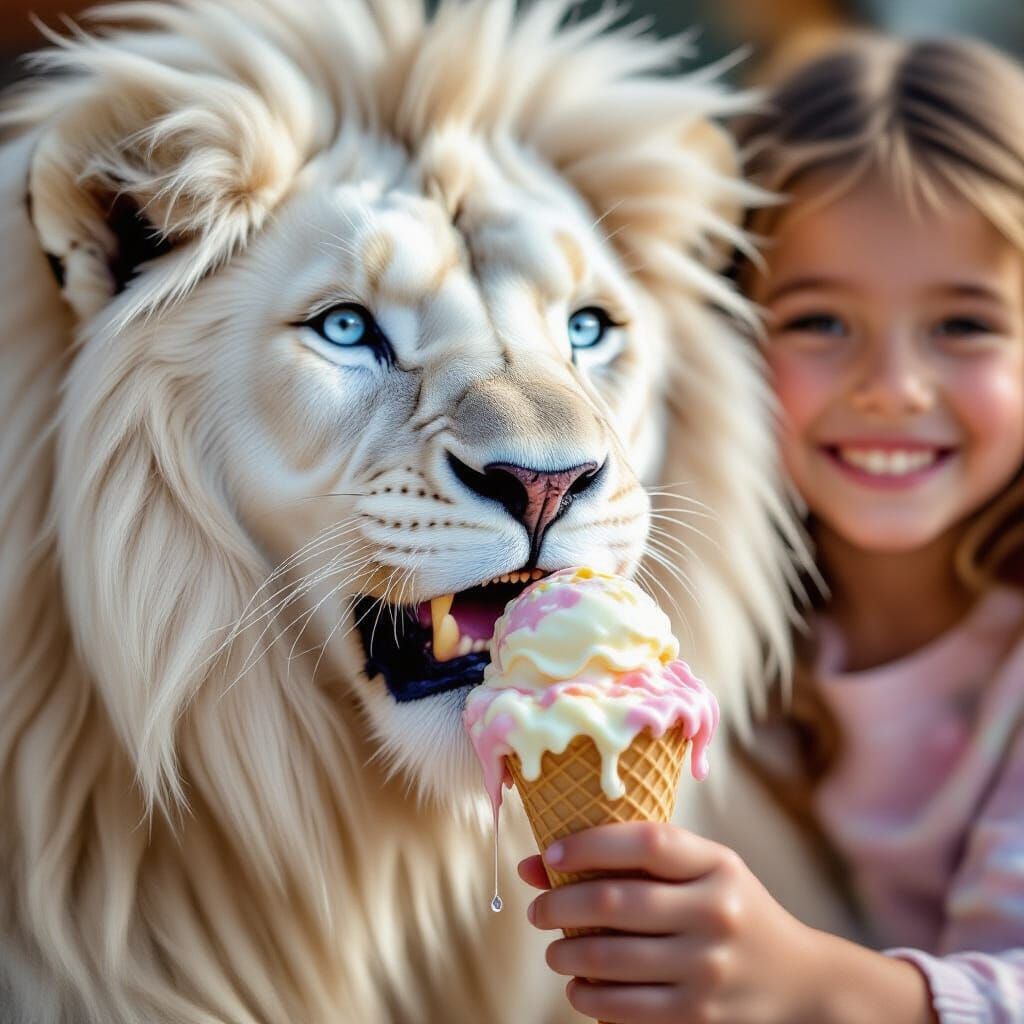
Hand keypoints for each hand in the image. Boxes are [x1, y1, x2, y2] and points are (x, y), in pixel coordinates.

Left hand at [519, 821, 828, 1023]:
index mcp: (718, 865)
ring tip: (555, 951)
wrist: (799, 980)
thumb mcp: (700, 870)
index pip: (646, 842)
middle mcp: (715, 913)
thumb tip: (536, 864)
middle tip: (538, 909)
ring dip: (565, 954)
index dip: (590, 844)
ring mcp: (708, 967)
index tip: (552, 853)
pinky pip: (625, 1008)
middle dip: (560, 905)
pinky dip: (588, 997)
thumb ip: (632, 858)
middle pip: (616, 902)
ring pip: (610, 959)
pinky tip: (579, 987)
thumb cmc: (730, 908)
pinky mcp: (699, 1015)